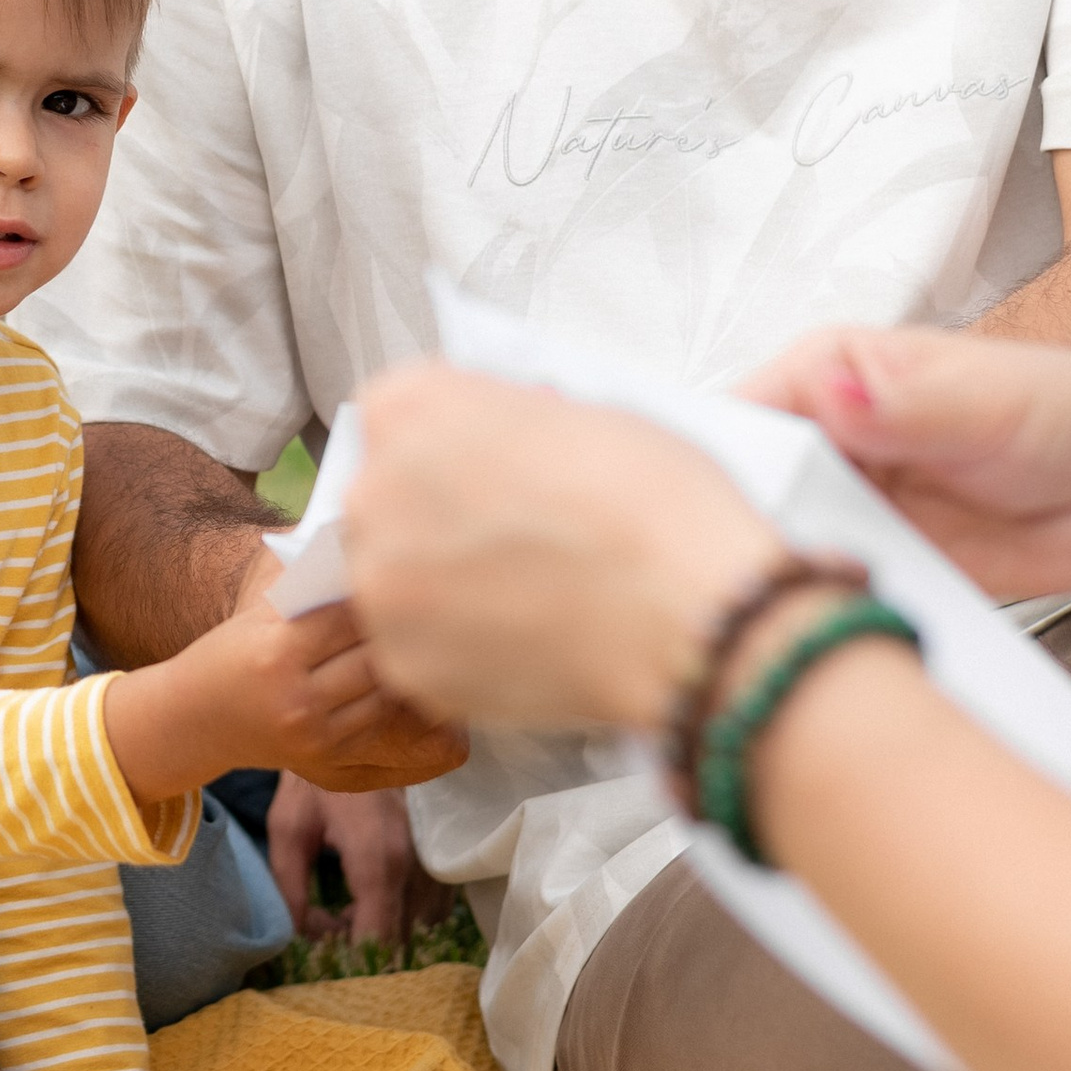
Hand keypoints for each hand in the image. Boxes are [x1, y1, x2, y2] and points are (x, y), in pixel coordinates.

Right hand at [103, 586, 473, 799]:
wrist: (195, 719)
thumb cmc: (230, 656)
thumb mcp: (259, 615)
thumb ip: (311, 594)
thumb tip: (367, 560)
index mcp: (277, 651)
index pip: (348, 616)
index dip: (379, 593)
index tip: (407, 572)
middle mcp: (297, 697)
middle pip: (374, 656)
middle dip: (402, 628)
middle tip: (437, 604)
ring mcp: (315, 734)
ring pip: (385, 694)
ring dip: (408, 665)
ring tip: (431, 638)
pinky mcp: (327, 761)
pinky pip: (379, 725)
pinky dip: (397, 700)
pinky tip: (413, 677)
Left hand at [264, 779, 454, 943]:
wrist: (363, 726)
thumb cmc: (318, 776)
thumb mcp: (289, 827)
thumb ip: (290, 888)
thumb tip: (301, 938)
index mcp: (377, 860)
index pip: (379, 941)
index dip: (351, 961)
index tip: (324, 956)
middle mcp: (416, 865)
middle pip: (400, 941)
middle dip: (364, 948)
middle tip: (327, 928)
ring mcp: (436, 860)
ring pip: (419, 927)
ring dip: (385, 929)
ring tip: (347, 910)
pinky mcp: (444, 853)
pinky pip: (433, 906)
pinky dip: (405, 912)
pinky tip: (372, 895)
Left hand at [344, 363, 772, 730]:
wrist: (693, 615)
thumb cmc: (656, 509)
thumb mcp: (586, 413)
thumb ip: (514, 421)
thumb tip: (512, 439)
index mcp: (413, 407)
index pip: (400, 414)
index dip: (452, 443)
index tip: (483, 466)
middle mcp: (378, 490)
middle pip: (388, 498)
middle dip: (438, 516)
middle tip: (512, 538)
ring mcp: (384, 584)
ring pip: (396, 579)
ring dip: (444, 587)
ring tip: (525, 596)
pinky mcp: (406, 663)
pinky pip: (420, 650)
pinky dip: (460, 650)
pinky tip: (523, 640)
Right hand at [743, 325, 1070, 631]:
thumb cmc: (1062, 414)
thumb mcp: (983, 398)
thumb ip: (903, 404)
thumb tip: (835, 393)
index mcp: (834, 368)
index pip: (748, 407)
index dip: (731, 452)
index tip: (744, 492)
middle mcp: (830, 431)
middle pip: (750, 477)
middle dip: (755, 513)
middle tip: (780, 540)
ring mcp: (846, 496)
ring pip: (778, 533)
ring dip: (789, 557)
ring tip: (814, 569)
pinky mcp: (869, 553)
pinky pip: (825, 577)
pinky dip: (824, 592)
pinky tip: (839, 593)